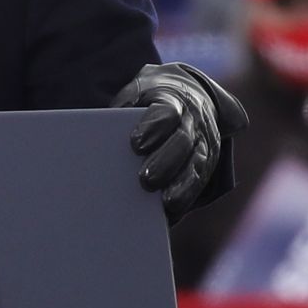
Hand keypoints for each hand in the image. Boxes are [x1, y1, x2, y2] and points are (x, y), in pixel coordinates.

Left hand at [114, 63, 247, 223]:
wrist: (186, 96)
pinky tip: (174, 211)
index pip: (166, 111)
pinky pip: (202, 180)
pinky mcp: (208, 161)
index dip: (153, 127)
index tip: (135, 144)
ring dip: (184, 185)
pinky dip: (189, 196)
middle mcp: (193, 120)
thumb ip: (122, 112)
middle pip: (182, 141)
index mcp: (172, 99)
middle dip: (166, 161)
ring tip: (167, 203)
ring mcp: (204, 141)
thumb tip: (99, 134)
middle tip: (146, 180)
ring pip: (198, 163)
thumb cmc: (149, 102)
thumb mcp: (135, 96)